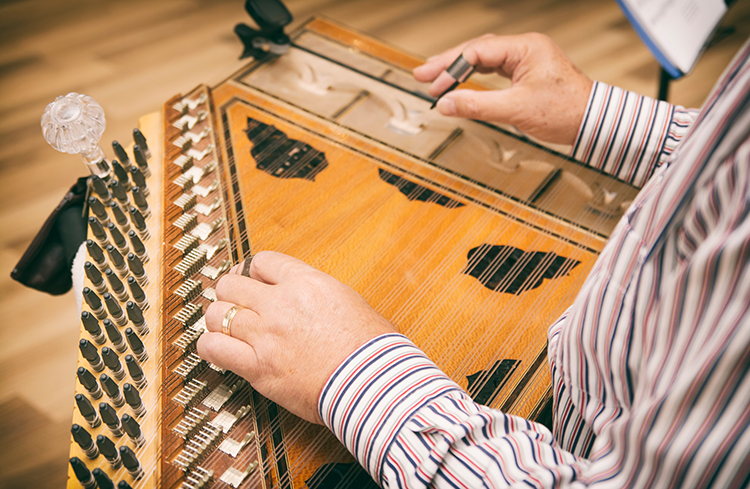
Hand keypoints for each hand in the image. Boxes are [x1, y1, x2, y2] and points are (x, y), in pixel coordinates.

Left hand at [196, 251, 396, 423]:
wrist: (372, 382)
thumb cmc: (372, 347)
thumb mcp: (349, 301)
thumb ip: (318, 293)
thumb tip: (307, 296)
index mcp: (306, 283)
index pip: (261, 261)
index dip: (253, 270)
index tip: (252, 280)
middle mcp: (280, 304)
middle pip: (231, 283)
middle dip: (230, 291)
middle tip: (233, 302)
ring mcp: (266, 335)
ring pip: (216, 313)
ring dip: (217, 318)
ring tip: (223, 326)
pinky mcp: (258, 367)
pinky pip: (214, 348)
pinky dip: (209, 346)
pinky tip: (216, 348)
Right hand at [414, 33, 592, 144]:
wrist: (594, 122)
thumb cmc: (566, 111)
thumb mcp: (516, 110)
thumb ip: (477, 106)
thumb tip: (446, 104)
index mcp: (525, 48)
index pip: (477, 51)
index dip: (451, 67)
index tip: (432, 83)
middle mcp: (525, 48)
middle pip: (477, 50)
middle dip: (448, 63)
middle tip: (422, 76)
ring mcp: (526, 60)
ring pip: (484, 59)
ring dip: (460, 69)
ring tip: (436, 79)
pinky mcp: (527, 74)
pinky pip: (495, 70)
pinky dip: (475, 77)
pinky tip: (462, 82)